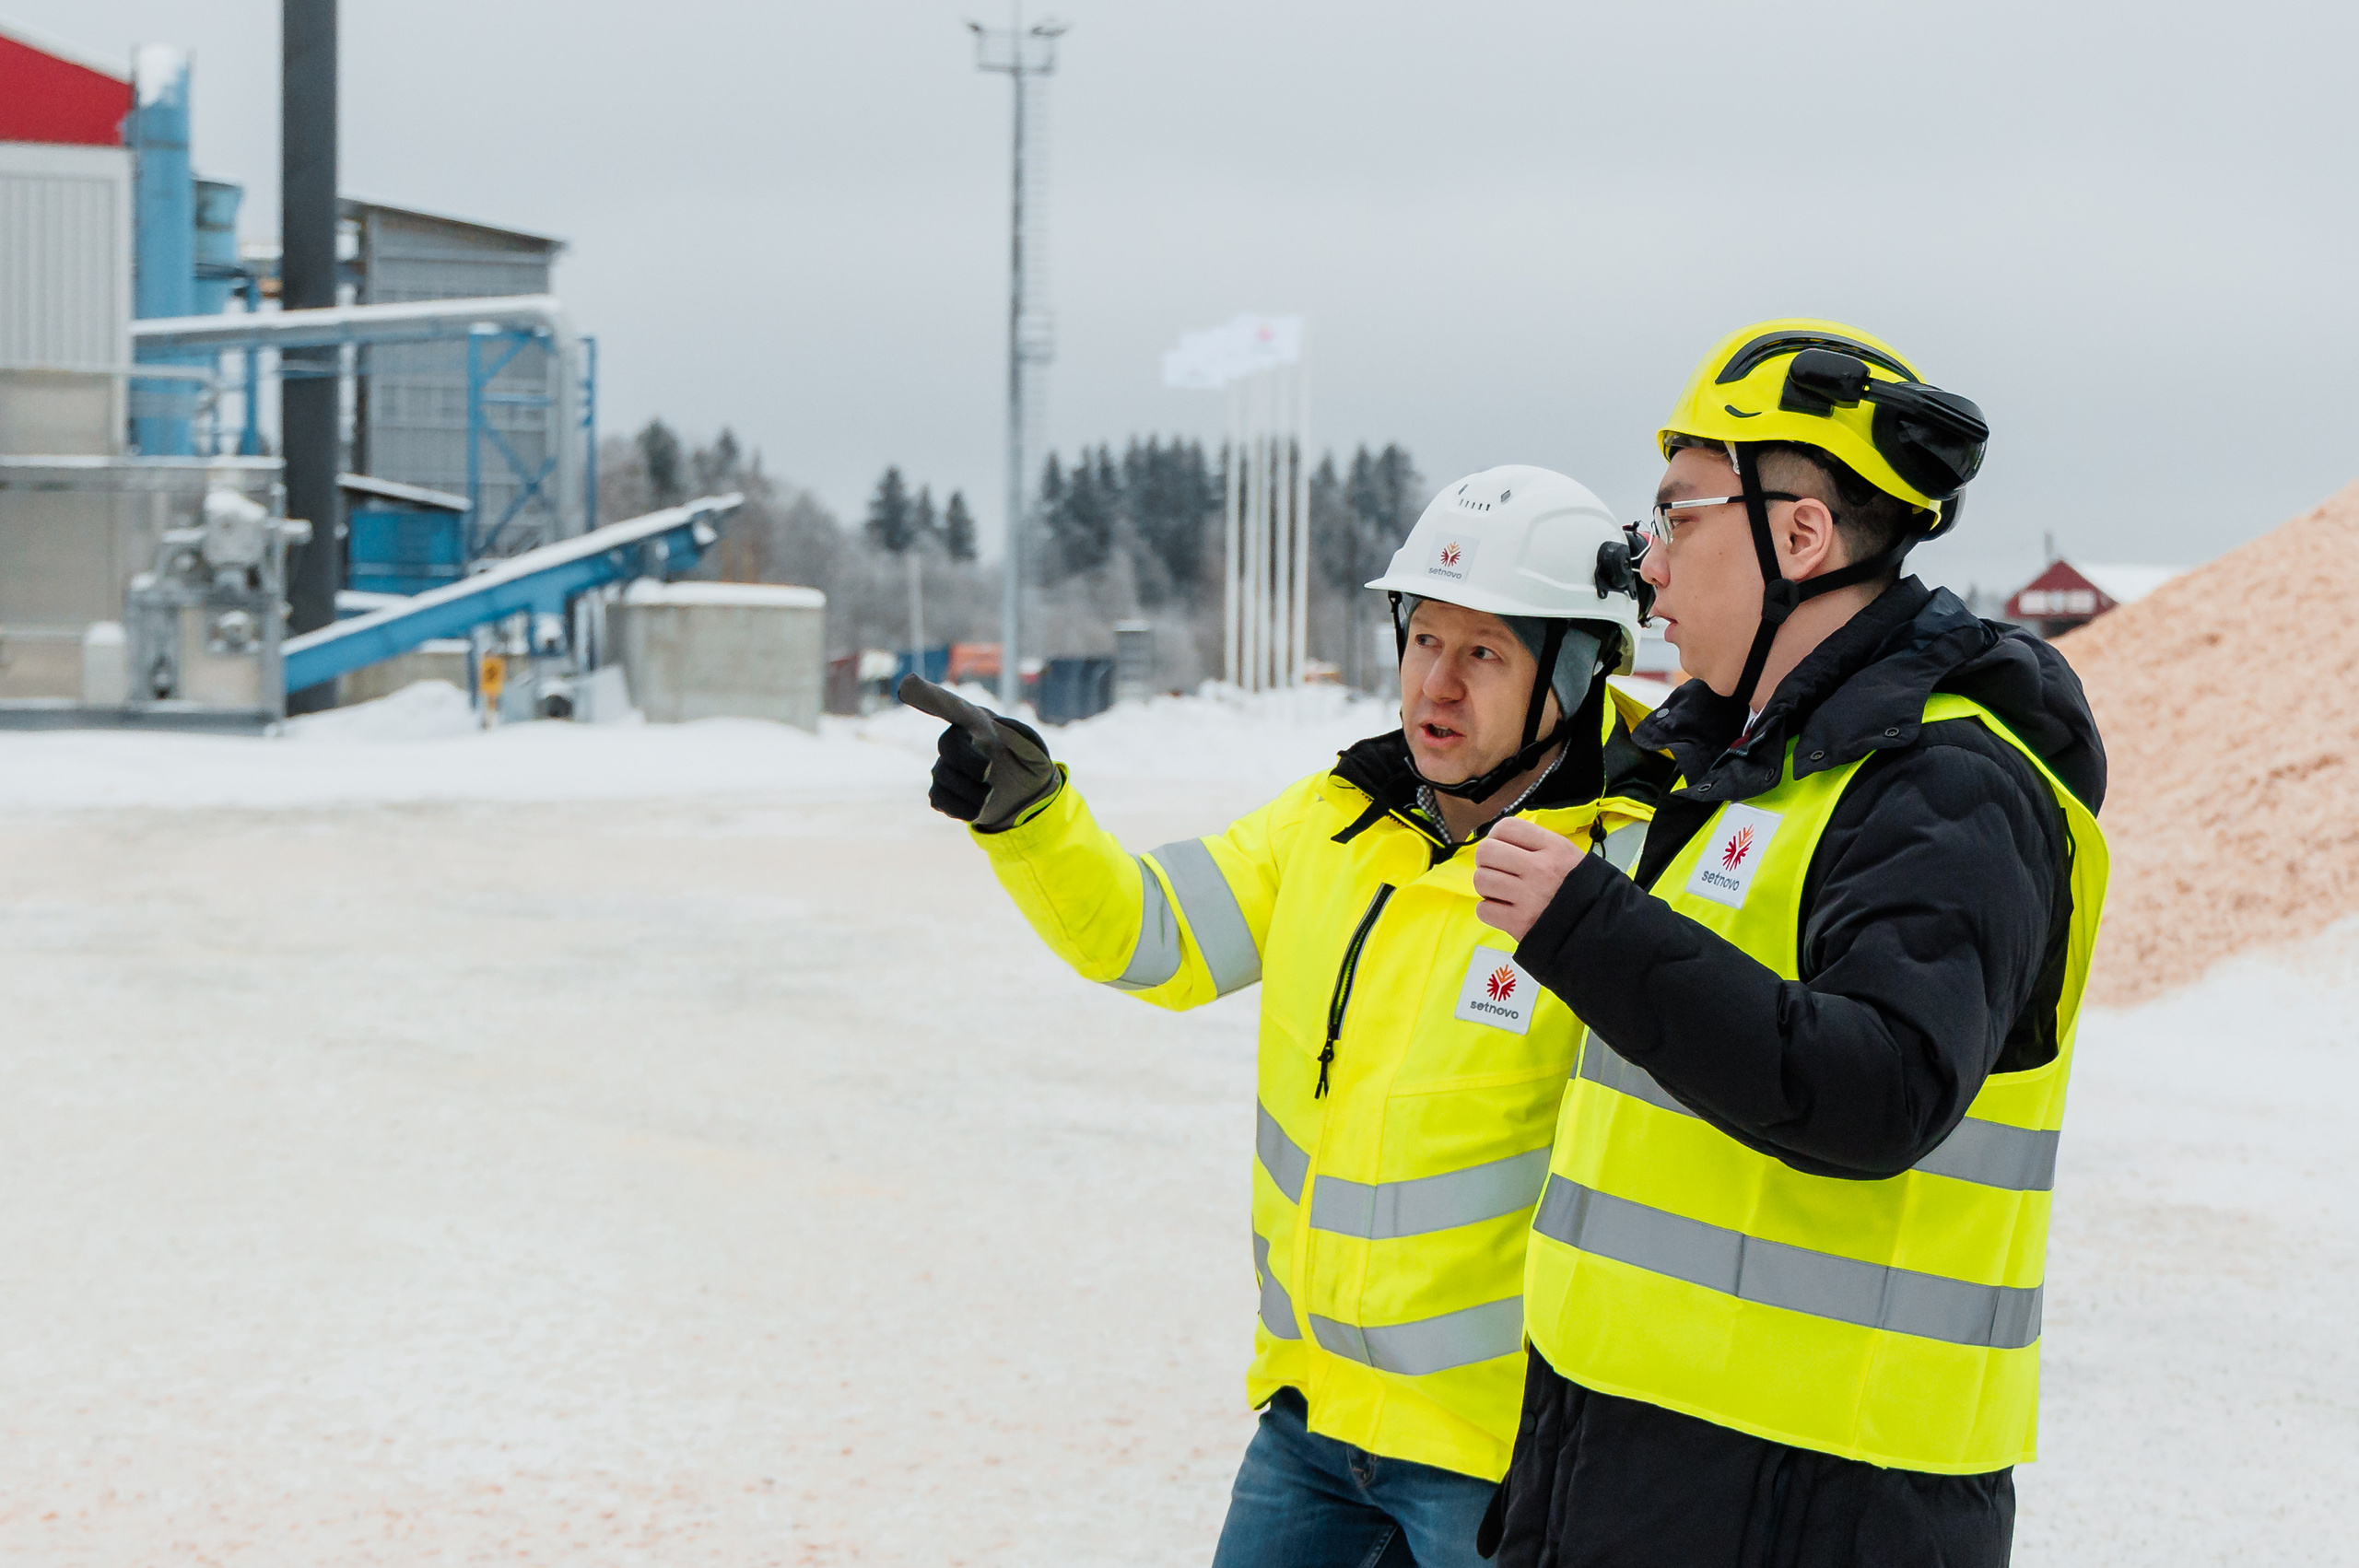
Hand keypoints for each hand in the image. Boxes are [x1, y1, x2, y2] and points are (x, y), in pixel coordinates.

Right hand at [899, 675, 1058, 831]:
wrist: (1024, 801)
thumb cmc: (1030, 769)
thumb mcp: (1038, 756)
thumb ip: (1022, 739)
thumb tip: (996, 726)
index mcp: (978, 723)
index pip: (950, 705)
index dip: (927, 695)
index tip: (908, 684)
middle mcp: (957, 740)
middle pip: (947, 744)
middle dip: (968, 762)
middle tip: (989, 774)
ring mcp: (945, 766)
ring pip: (944, 777)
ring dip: (973, 792)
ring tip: (991, 795)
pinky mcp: (941, 792)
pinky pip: (941, 801)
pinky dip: (964, 808)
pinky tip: (980, 806)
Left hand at [1473, 815, 1586, 941]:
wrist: (1600, 929)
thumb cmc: (1583, 891)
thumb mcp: (1570, 857)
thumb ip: (1538, 845)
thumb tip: (1501, 840)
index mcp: (1554, 848)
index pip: (1507, 827)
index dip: (1496, 836)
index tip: (1501, 847)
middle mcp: (1539, 868)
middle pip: (1486, 851)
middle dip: (1486, 861)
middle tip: (1498, 871)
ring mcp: (1528, 896)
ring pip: (1481, 880)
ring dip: (1487, 887)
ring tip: (1502, 892)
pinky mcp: (1519, 923)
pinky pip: (1483, 909)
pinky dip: (1490, 911)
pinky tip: (1505, 910)